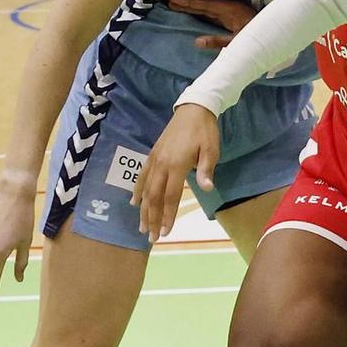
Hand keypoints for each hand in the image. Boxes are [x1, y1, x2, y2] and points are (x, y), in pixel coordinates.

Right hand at [134, 105, 218, 241]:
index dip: (167, 216)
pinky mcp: (152, 154)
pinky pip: (142, 176)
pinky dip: (137, 191)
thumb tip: (207, 188)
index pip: (170, 196)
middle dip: (151, 218)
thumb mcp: (211, 150)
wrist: (193, 109)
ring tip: (141, 227)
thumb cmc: (205, 131)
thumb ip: (205, 170)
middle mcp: (161, 164)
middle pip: (153, 197)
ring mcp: (155, 159)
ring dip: (143, 209)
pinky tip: (134, 202)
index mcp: (176, 164)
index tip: (165, 232)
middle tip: (151, 237)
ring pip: (145, 189)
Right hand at [166, 0, 255, 49]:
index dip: (188, 2)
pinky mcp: (232, 16)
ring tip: (176, 3)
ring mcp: (230, 11)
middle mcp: (228, 8)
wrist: (276, 34)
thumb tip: (196, 42)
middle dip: (186, 1)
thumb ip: (217, 42)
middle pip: (203, 3)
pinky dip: (201, 9)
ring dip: (192, 5)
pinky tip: (194, 10)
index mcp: (229, 10)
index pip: (204, 5)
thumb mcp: (237, 43)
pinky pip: (212, 11)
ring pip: (207, 6)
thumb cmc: (257, 40)